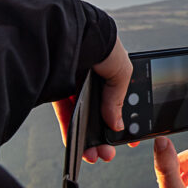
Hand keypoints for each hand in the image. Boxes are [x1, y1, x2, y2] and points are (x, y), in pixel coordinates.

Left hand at [52, 35, 137, 162]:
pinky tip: (78, 145)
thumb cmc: (103, 44)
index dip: (127, 121)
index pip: (122, 102)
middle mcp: (94, 79)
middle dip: (106, 137)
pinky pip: (66, 115)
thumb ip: (119, 100)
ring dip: (89, 139)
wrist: (75, 33)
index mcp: (112, 72)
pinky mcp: (57, 90)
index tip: (131, 139)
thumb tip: (116, 125)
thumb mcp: (123, 73)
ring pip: (84, 118)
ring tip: (95, 155)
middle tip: (109, 152)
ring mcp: (75, 86)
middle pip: (101, 114)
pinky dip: (71, 132)